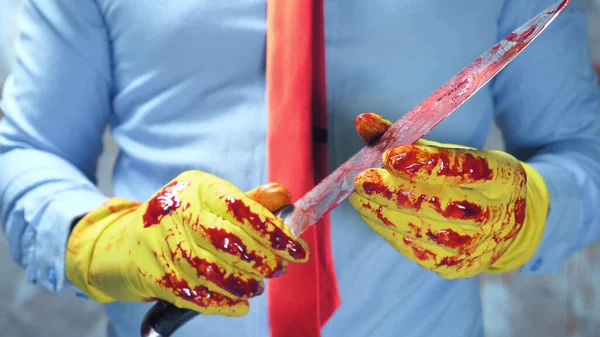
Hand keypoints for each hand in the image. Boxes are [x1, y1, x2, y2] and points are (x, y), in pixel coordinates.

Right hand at [66, 171, 307, 315]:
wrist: (123, 243)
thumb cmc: (179, 218)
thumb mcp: (210, 200)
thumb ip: (249, 201)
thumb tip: (285, 198)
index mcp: (197, 188)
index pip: (243, 209)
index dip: (275, 232)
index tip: (297, 250)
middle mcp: (177, 212)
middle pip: (230, 241)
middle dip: (263, 260)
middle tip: (278, 268)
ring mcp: (163, 245)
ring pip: (215, 271)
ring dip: (245, 283)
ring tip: (257, 286)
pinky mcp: (156, 276)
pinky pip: (196, 294)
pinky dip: (223, 303)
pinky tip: (239, 304)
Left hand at [350, 113, 549, 277]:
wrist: (502, 223)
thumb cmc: (465, 178)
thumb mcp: (446, 152)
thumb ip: (405, 137)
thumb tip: (363, 121)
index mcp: (503, 176)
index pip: (469, 168)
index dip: (428, 164)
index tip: (389, 156)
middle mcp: (498, 214)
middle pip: (444, 204)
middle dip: (396, 192)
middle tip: (362, 180)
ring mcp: (479, 245)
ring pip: (426, 230)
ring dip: (385, 213)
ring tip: (358, 197)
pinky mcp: (458, 267)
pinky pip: (418, 250)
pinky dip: (389, 231)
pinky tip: (371, 215)